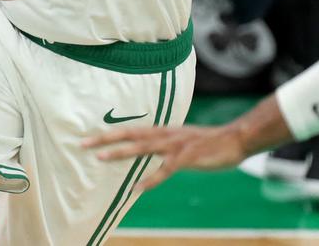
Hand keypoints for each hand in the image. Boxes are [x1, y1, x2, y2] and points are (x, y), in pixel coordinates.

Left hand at [83, 123, 247, 191]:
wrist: (236, 139)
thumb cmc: (208, 141)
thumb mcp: (181, 138)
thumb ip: (163, 142)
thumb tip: (148, 147)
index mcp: (162, 130)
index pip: (130, 130)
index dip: (109, 133)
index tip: (89, 136)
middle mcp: (164, 135)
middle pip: (129, 135)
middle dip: (105, 139)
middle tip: (82, 143)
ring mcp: (175, 146)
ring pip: (142, 148)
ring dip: (120, 153)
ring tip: (101, 159)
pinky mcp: (187, 158)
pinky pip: (164, 170)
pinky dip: (150, 179)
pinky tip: (136, 188)